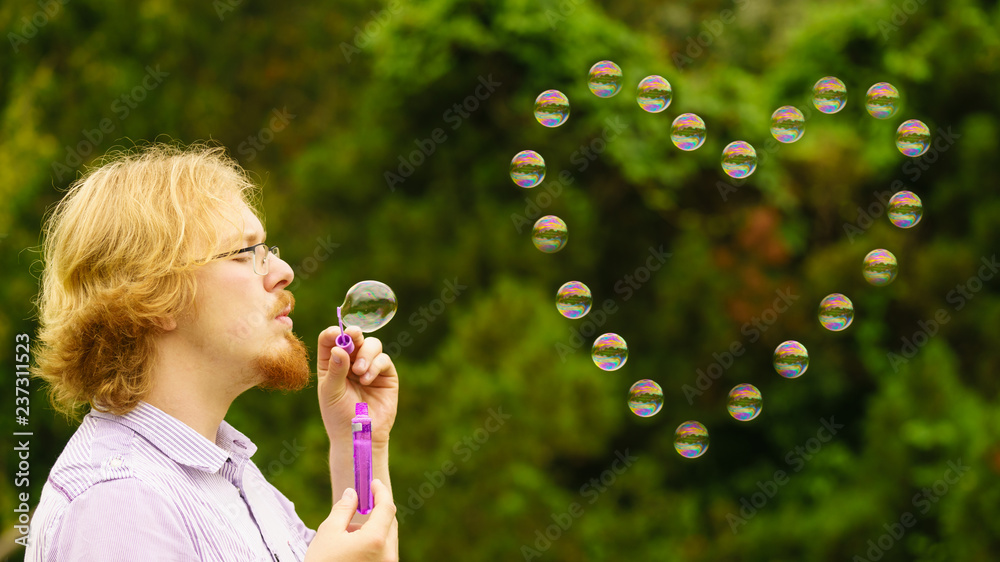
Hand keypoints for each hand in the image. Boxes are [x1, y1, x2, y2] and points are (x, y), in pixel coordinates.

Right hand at [304, 479, 397, 561]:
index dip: (381, 492)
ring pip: (387, 538)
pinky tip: (352, 547)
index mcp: (375, 540)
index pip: (387, 507)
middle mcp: (388, 554)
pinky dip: (373, 543)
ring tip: (347, 533)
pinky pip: (384, 552)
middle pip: (390, 523)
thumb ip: (343, 509)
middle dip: (377, 510)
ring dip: (373, 528)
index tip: (374, 482)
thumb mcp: (328, 532)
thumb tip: (352, 493)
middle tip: (359, 504)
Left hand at [316, 325, 397, 443]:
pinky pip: (383, 359)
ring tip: (359, 372)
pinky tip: (367, 380)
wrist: (359, 435)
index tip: (336, 334)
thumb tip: (339, 348)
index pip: (330, 339)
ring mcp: (369, 366)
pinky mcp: (385, 375)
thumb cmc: (338, 415)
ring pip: (372, 344)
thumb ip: (335, 369)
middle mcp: (350, 362)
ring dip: (365, 353)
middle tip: (353, 336)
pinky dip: (375, 366)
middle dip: (353, 335)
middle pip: (354, 337)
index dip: (333, 332)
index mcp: (332, 363)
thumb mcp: (331, 392)